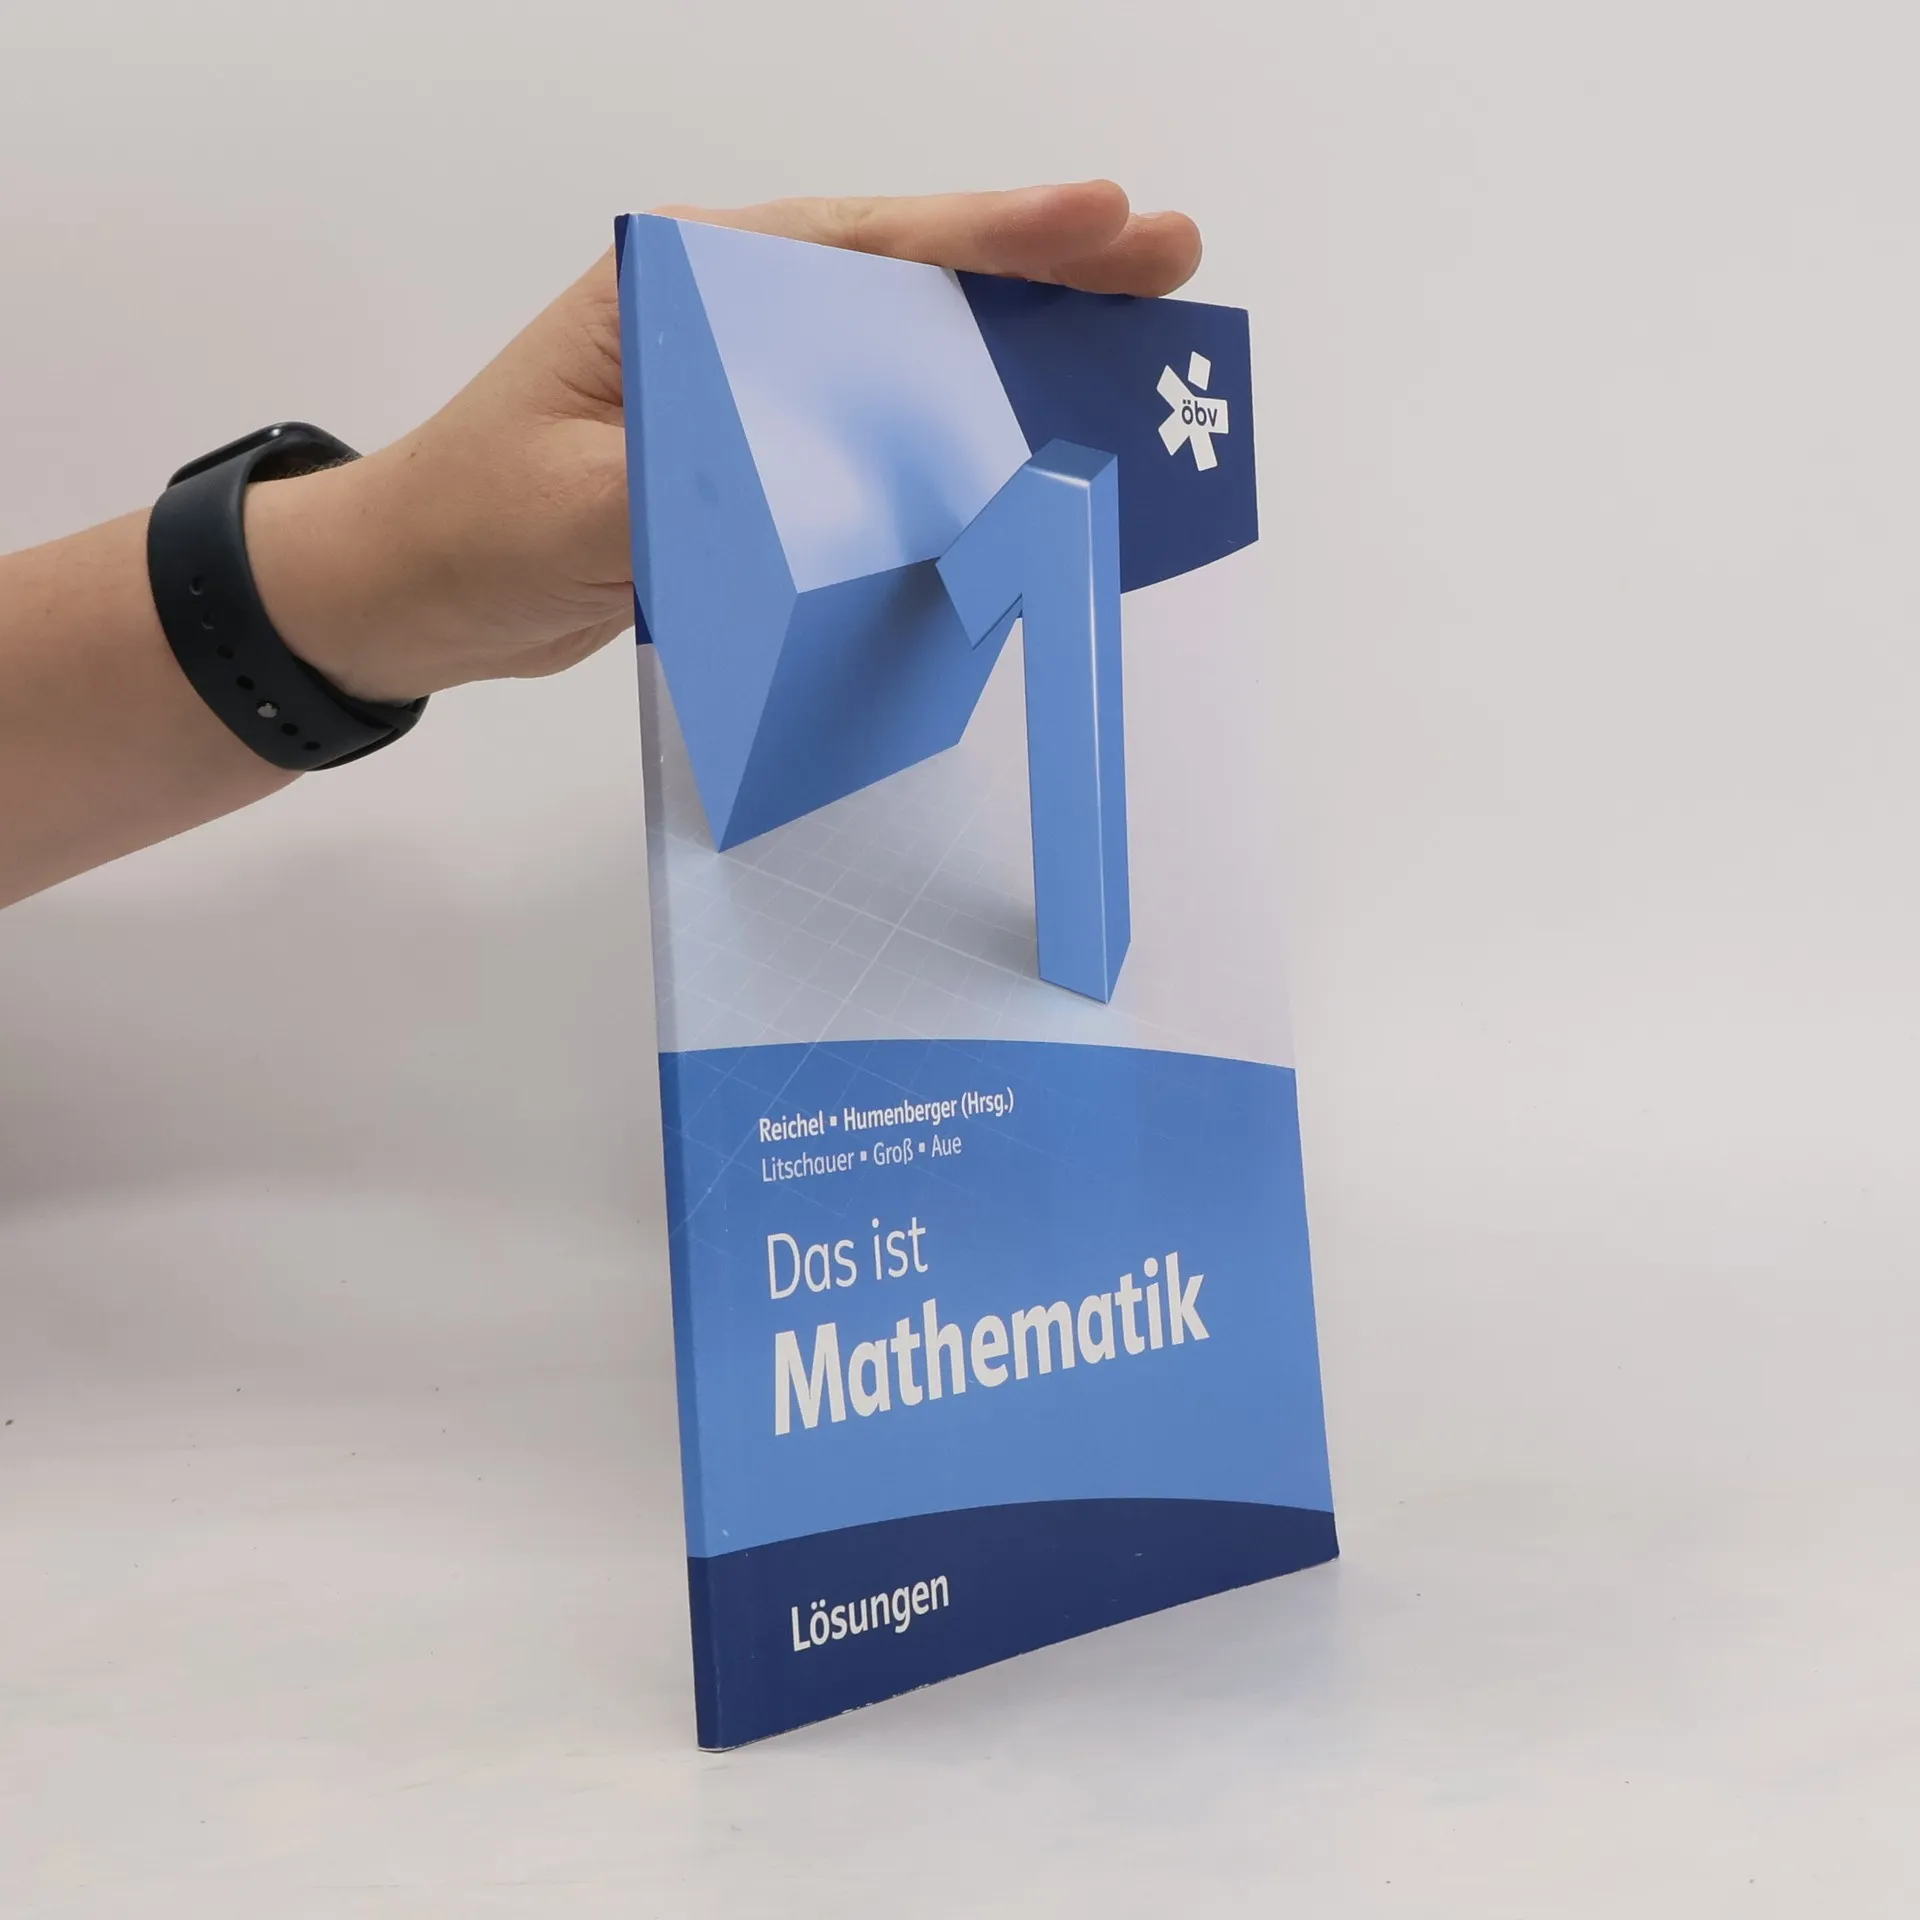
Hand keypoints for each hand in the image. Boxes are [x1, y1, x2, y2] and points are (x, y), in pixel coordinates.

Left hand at [248, 182, 1203, 705]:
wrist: (409, 595)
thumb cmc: (470, 529)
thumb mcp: (580, 508)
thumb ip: (706, 488)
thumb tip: (839, 488)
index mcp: (683, 285)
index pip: (862, 247)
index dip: (991, 235)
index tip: (1104, 221)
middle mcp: (726, 317)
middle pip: (910, 280)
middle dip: (1041, 270)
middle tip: (1168, 259)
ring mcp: (744, 386)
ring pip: (904, 355)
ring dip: (1013, 353)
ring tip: (1133, 350)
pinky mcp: (751, 458)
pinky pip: (874, 438)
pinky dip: (952, 440)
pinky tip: (1025, 451)